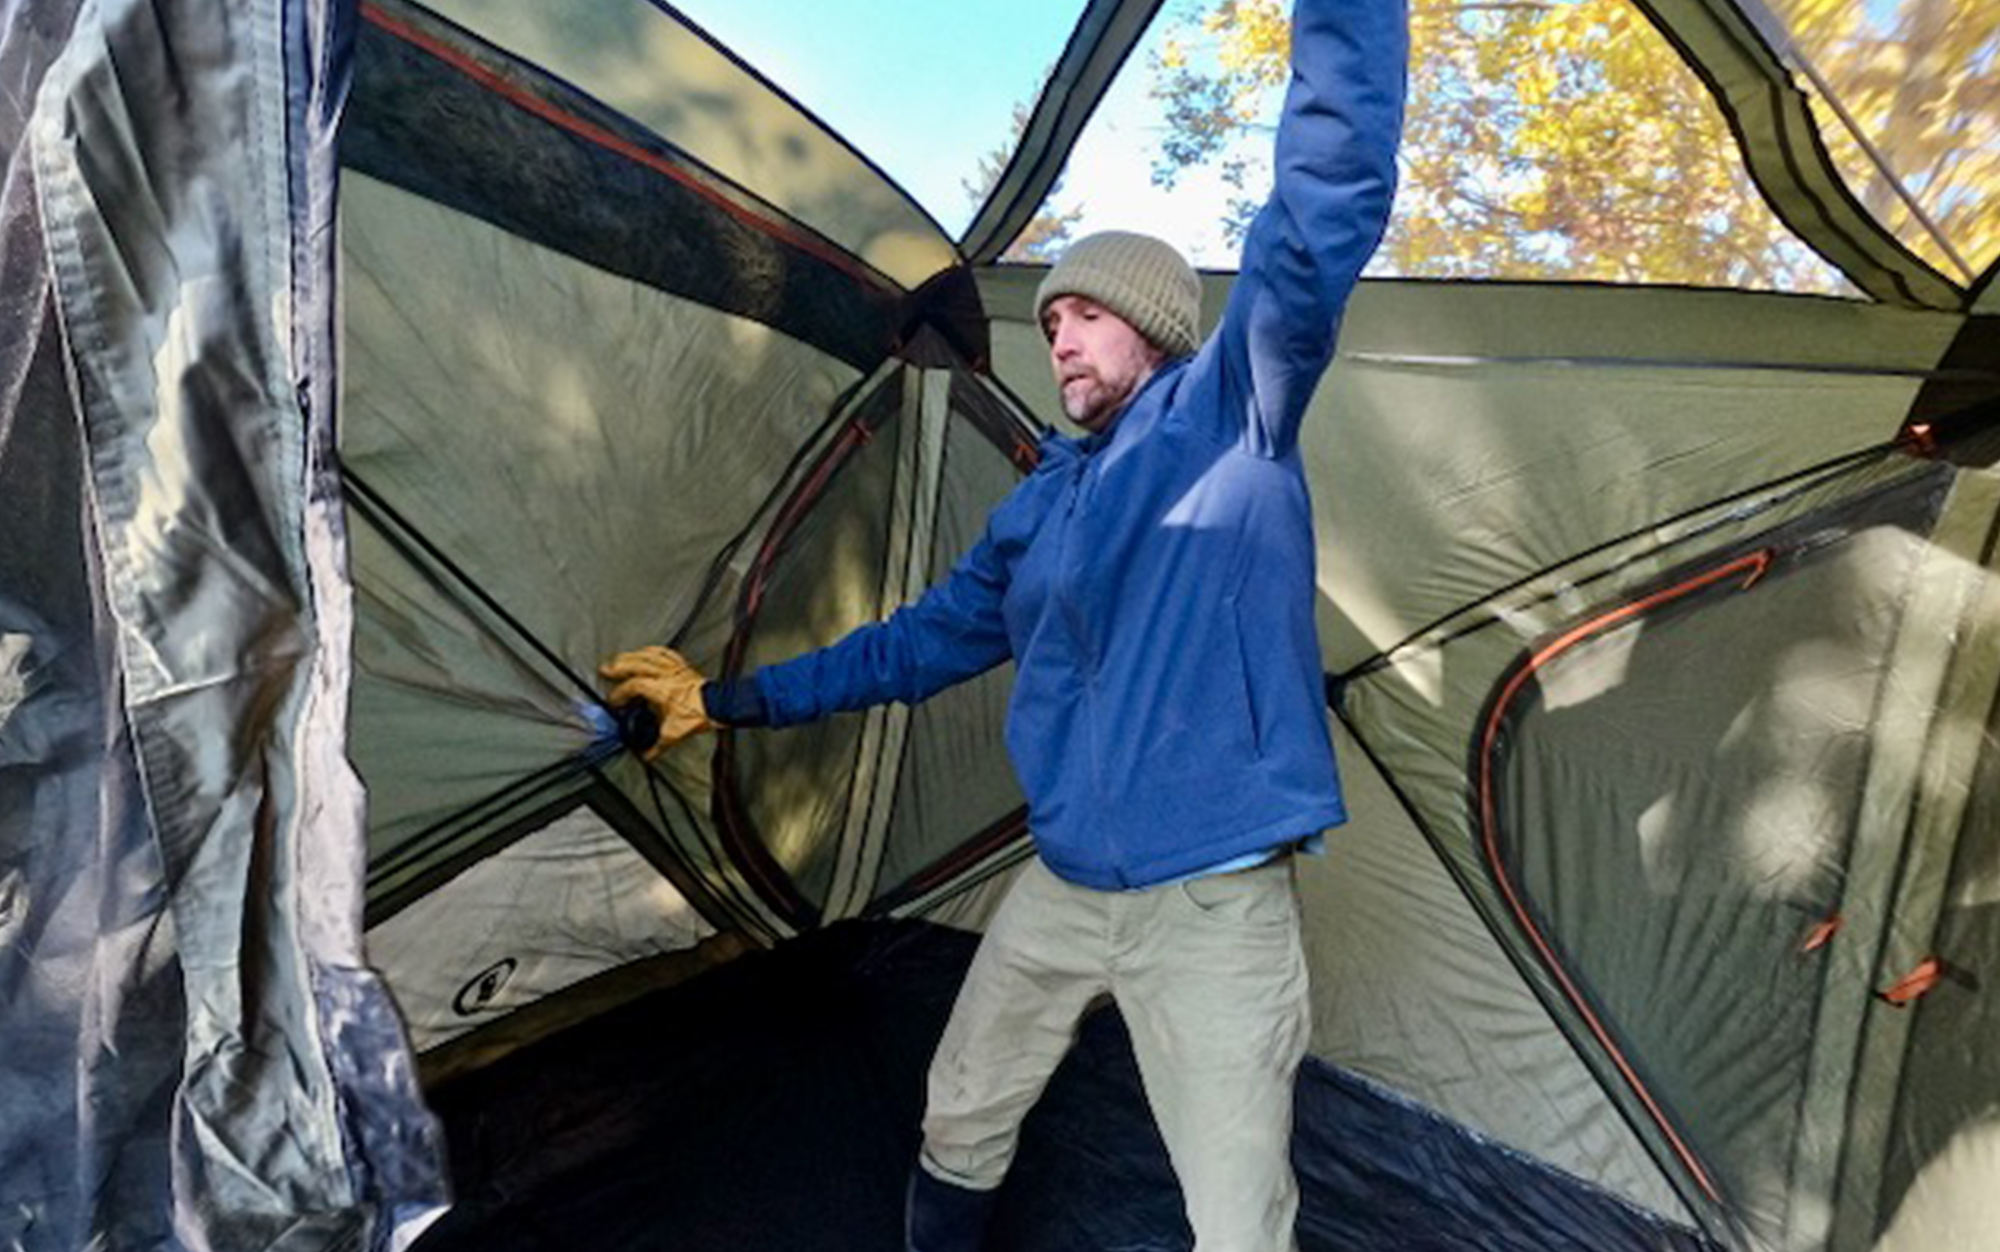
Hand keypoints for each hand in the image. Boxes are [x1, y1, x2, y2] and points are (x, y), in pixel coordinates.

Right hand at [599, 646, 719, 759]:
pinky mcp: (683, 666)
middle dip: (618, 665)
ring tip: (621, 658)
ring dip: (632, 656)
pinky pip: (665, 652)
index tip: (614, 702)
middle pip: (636, 663)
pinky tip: (646, 652)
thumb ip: (656, 746)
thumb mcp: (673, 734)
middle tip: (605, 669)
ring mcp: (674, 668)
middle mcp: (666, 675)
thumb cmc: (699, 715)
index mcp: (661, 689)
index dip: (620, 693)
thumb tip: (646, 755)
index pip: (633, 686)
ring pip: (649, 654)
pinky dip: (653, 651)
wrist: (720, 706)